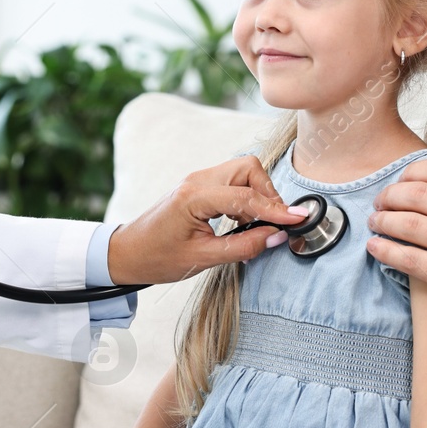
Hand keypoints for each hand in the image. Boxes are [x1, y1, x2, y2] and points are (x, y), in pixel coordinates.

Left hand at [108, 156, 308, 284]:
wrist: (128, 253)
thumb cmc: (157, 258)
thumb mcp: (202, 259)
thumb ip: (242, 247)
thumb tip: (276, 237)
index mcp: (194, 197)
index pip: (245, 197)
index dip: (275, 209)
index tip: (298, 219)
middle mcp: (197, 181)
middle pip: (248, 169)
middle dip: (268, 193)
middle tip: (274, 222)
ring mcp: (198, 180)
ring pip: (243, 171)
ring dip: (258, 194)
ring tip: (256, 224)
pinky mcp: (200, 186)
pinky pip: (233, 181)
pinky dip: (246, 197)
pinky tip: (241, 221)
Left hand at [366, 154, 426, 349]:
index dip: (410, 173)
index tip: (398, 184)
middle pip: (421, 193)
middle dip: (391, 196)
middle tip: (379, 204)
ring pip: (412, 224)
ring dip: (384, 222)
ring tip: (374, 224)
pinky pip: (412, 259)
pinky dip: (387, 251)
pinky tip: (375, 249)